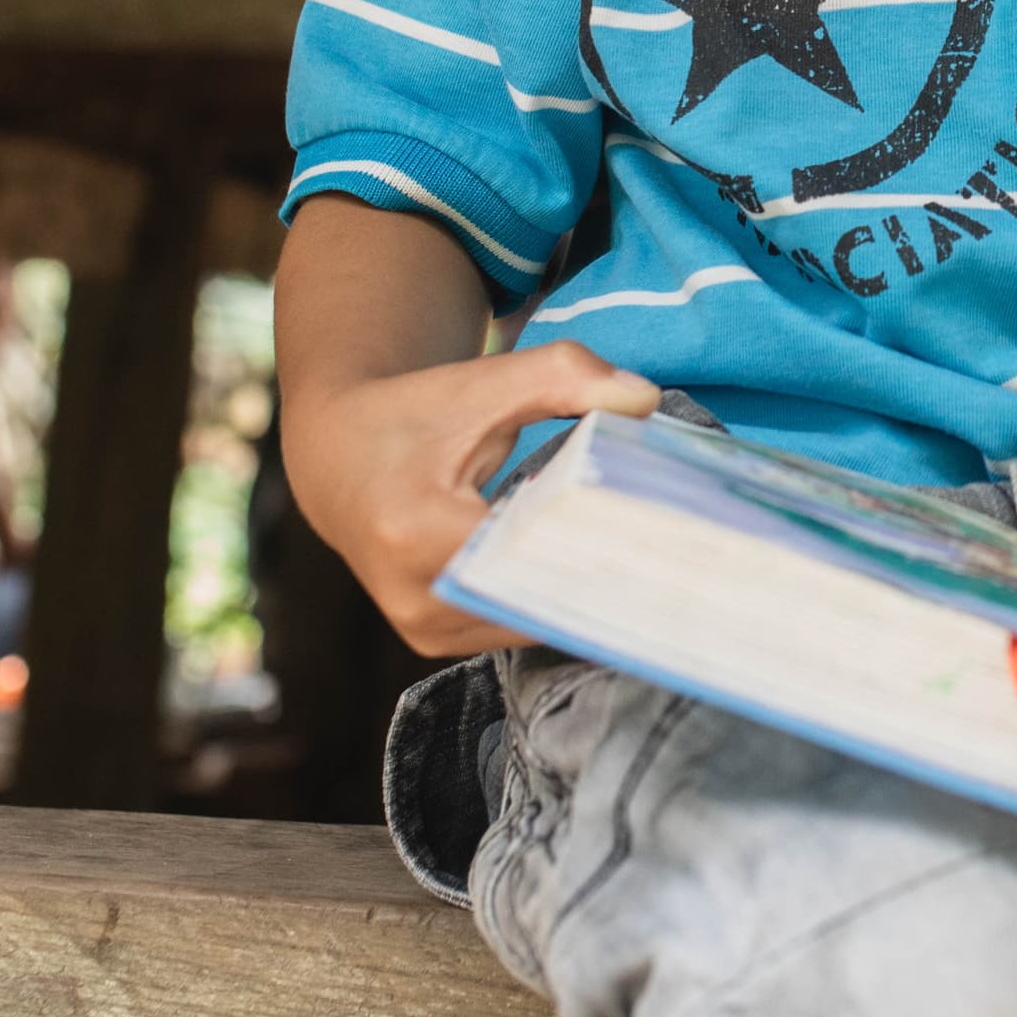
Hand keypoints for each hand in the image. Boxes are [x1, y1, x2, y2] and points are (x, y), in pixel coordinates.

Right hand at [281, 340, 658, 655]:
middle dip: (606, 575)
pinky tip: (602, 577)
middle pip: (538, 598)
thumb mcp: (485, 380)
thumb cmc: (415, 414)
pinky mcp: (431, 639)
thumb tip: (646, 401)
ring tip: (653, 566)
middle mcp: (414, 593)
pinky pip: (513, 627)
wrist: (334, 455)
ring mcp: (421, 628)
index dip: (603, 546)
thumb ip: (567, 376)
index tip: (670, 535)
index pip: (535, 555)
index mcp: (418, 529)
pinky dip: (554, 601)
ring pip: (531, 622)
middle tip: (682, 557)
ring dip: (583, 594)